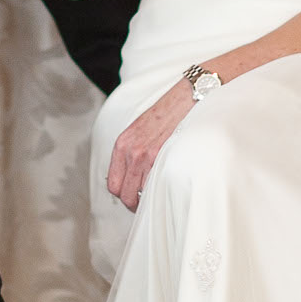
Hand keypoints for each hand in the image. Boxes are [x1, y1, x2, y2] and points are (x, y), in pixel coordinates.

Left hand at [106, 78, 198, 213]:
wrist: (187, 97)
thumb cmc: (168, 114)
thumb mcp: (142, 130)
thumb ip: (134, 151)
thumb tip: (134, 177)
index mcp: (122, 144)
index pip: (113, 184)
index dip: (124, 194)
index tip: (135, 196)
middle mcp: (130, 151)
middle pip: (123, 194)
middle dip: (134, 203)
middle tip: (147, 203)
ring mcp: (144, 155)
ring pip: (138, 195)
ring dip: (147, 201)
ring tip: (158, 197)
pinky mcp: (160, 156)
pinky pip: (153, 187)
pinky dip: (158, 192)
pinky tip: (167, 187)